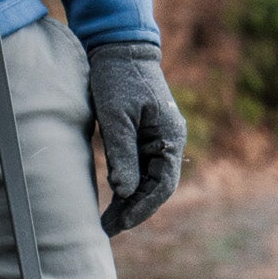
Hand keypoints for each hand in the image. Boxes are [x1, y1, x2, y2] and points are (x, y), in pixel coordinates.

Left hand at [87, 42, 186, 234]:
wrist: (119, 48)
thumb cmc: (118, 78)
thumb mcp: (116, 116)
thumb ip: (121, 154)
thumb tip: (124, 192)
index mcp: (170, 136)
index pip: (163, 184)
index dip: (142, 207)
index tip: (121, 223)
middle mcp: (169, 141)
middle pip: (156, 187)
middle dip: (134, 210)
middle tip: (108, 229)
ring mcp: (158, 140)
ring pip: (148, 180)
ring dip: (130, 201)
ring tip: (107, 221)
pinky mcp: (144, 137)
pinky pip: (140, 168)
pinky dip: (128, 185)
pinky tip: (113, 198)